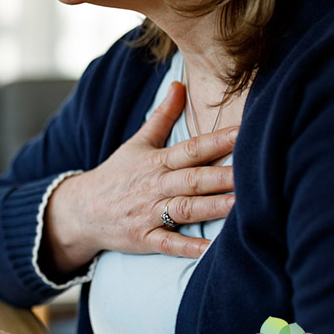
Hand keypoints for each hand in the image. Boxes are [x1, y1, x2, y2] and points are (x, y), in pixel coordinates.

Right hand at [44, 81, 236, 272]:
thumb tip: (179, 83)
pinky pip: (168, 244)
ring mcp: (148, 213)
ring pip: (185, 209)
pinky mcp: (143, 239)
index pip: (192, 148)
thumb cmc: (116, 176)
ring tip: (240, 204)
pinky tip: (212, 250)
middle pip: (193, 179)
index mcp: (156, 162)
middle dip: (222, 175)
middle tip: (252, 170)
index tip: (245, 132)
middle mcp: (155, 186)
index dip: (218, 140)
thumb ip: (162, 116)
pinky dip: (189, 248)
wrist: (81, 210)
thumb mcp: (137, 143)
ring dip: (212, 207)